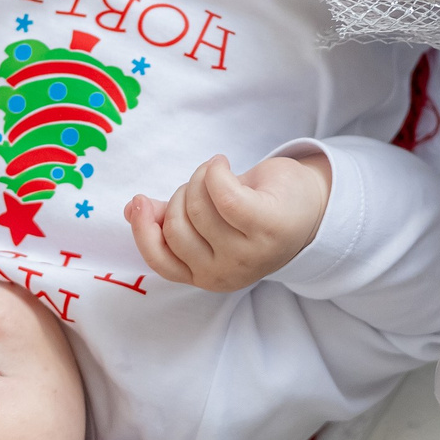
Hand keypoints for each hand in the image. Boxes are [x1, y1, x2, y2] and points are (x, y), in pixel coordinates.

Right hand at [125, 154, 330, 292]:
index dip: (143, 230)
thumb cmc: (250, 209)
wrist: (306, 204)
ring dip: (200, 178)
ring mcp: (249, 254)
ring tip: (218, 173)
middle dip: (181, 195)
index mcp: (206, 275)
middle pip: (176, 227)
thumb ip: (167, 220)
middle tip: (202, 183)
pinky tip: (223, 164)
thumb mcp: (205, 220)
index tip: (141, 201)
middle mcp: (226, 274)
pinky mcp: (267, 227)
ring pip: (197, 207)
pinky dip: (216, 170)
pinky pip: (222, 192)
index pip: (161, 261)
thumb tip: (133, 209)